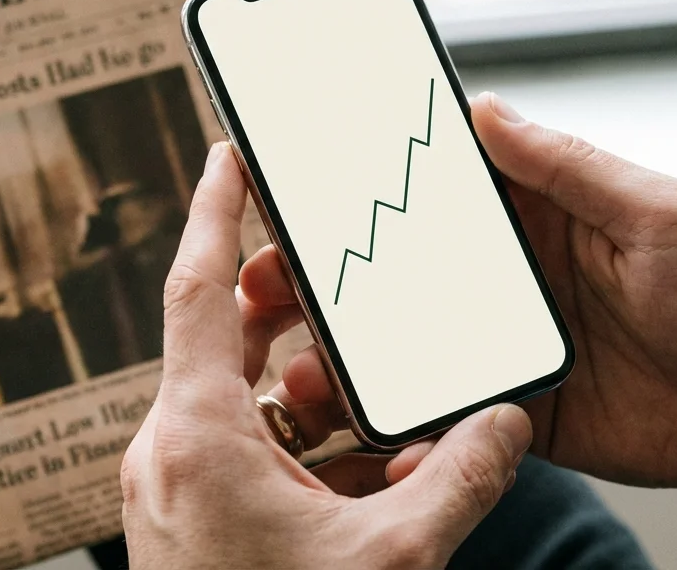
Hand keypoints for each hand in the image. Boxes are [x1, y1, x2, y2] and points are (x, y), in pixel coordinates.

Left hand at [120, 143, 531, 569]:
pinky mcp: (188, 521)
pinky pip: (239, 448)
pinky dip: (292, 435)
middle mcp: (169, 453)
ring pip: (232, 397)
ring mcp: (173, 490)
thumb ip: (460, 478)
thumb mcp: (394, 560)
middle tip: (329, 258)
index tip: (228, 148)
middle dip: (278, 295)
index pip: (197, 289)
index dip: (213, 209)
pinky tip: (357, 456)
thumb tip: (507, 422)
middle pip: (220, 338)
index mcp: (197, 440)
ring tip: (362, 362)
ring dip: (296, 376)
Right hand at [251, 95, 676, 521]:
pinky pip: (438, 406)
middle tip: (266, 271)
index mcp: (538, 212)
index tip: (300, 167)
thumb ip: (567, 165)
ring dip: (343, 340)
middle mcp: (507, 274)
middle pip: (397, 262)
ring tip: (290, 349)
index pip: (437, 181)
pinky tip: (349, 409)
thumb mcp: (656, 212)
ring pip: (402, 335)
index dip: (369, 172)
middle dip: (326, 265)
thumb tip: (484, 106)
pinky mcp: (511, 407)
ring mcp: (503, 342)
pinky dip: (391, 410)